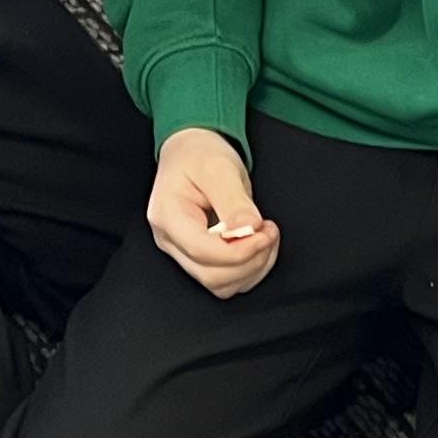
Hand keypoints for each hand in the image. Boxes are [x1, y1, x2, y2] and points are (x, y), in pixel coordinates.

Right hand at [149, 125, 274, 297]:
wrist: (191, 153)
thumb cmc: (199, 155)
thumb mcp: (218, 167)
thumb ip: (233, 200)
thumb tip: (248, 228)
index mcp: (168, 216)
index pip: (202, 251)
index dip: (239, 250)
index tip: (265, 233)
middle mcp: (171, 241)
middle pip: (211, 275)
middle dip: (250, 259)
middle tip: (268, 231)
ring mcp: (183, 253)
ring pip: (220, 284)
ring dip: (253, 267)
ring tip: (265, 235)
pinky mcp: (199, 259)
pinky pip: (226, 281)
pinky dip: (250, 269)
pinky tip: (258, 245)